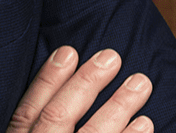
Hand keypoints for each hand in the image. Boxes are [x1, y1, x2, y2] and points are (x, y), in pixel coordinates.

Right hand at [7, 46, 153, 132]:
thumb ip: (33, 123)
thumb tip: (57, 73)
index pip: (29, 109)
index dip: (49, 79)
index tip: (69, 51)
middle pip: (58, 116)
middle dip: (86, 84)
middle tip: (112, 58)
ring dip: (118, 107)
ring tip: (140, 84)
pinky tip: (145, 123)